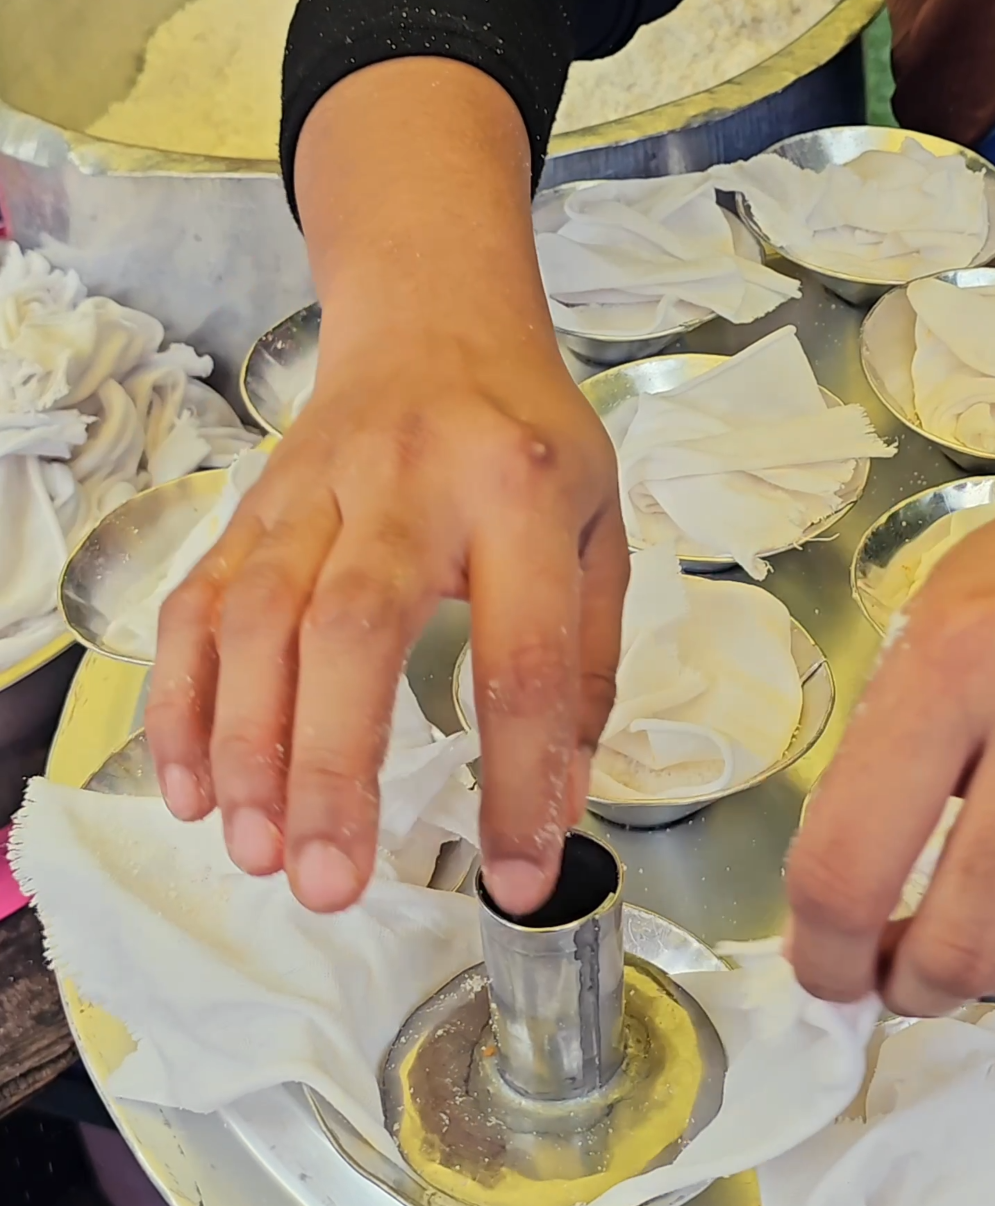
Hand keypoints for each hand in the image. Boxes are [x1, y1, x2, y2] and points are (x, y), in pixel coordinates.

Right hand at [145, 59, 627, 916]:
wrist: (436, 323)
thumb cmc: (529, 440)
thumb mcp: (601, 528)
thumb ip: (585, 665)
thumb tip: (558, 804)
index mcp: (523, 493)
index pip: (524, 652)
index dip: (520, 775)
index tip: (518, 875)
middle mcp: (412, 485)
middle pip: (354, 624)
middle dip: (333, 763)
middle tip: (329, 883)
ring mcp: (316, 491)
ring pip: (258, 616)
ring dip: (247, 745)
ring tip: (260, 852)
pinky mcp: (252, 506)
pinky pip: (198, 604)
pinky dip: (182, 699)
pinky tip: (190, 788)